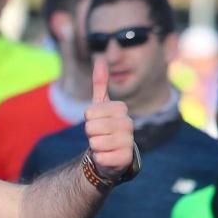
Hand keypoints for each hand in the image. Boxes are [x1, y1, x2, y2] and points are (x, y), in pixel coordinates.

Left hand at [84, 57, 134, 179]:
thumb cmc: (105, 127)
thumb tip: (100, 59)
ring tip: (103, 145)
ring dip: (94, 146)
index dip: (88, 119)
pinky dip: (99, 158)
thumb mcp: (101, 105)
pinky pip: (100, 157)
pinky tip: (107, 156)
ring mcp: (128, 142)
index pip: (90, 113)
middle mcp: (128, 124)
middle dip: (90, 133)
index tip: (97, 121)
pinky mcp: (125, 159)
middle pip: (91, 127)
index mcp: (121, 109)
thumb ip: (101, 83)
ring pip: (95, 142)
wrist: (113, 152)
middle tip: (99, 135)